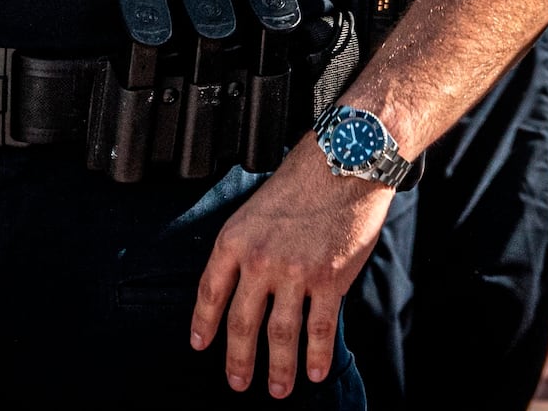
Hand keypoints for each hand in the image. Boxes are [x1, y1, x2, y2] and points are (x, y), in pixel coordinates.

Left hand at [191, 155, 393, 397]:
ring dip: (278, 368)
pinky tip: (314, 372)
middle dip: (238, 360)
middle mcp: (259, 260)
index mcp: (234, 239)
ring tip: (278, 390)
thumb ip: (248, 244)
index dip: (204, 323)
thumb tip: (245, 283)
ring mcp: (295, 272)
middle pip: (242, 324)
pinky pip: (320, 328)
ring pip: (280, 334)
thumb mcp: (257, 207)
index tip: (200, 344)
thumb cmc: (306, 177)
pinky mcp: (329, 279)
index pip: (210, 292)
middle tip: (238, 382)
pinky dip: (316, 355)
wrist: (347, 160)